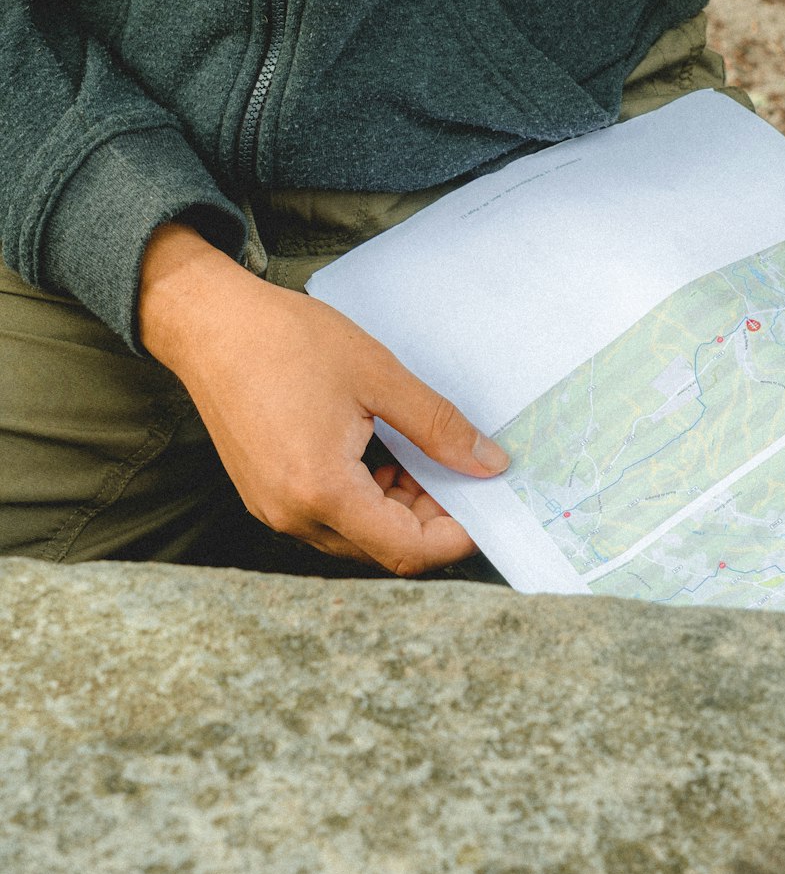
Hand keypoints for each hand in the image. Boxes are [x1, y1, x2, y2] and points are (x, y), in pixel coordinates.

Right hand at [138, 222, 508, 574]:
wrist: (208, 322)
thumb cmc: (285, 340)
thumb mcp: (378, 375)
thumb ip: (438, 427)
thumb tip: (487, 464)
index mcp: (322, 491)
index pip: (406, 550)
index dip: (455, 537)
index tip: (487, 507)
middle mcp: (291, 514)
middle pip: (382, 549)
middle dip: (429, 519)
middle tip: (460, 471)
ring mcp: (272, 507)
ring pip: (355, 536)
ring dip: (397, 509)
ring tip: (420, 456)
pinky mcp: (264, 493)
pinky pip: (327, 517)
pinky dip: (364, 498)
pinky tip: (380, 456)